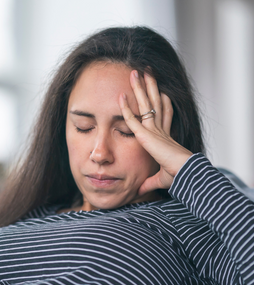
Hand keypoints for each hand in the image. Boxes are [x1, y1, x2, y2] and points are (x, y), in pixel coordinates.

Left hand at [119, 70, 192, 195]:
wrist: (184, 174)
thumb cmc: (178, 177)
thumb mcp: (160, 179)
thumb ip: (149, 183)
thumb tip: (140, 191)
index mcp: (165, 137)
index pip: (163, 115)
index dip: (162, 102)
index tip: (160, 91)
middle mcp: (160, 129)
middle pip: (155, 102)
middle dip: (150, 86)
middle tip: (145, 72)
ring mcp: (154, 130)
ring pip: (145, 104)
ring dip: (139, 87)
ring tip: (135, 71)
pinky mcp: (147, 135)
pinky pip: (133, 118)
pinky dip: (126, 107)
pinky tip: (120, 96)